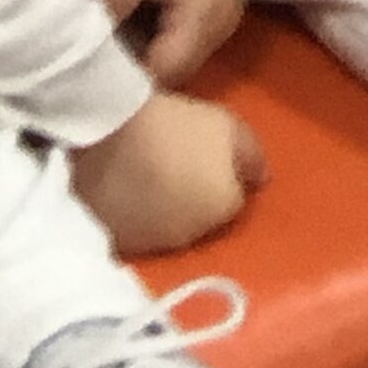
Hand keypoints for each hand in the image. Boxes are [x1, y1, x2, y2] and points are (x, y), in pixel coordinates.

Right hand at [74, 92, 266, 255]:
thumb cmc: (171, 124)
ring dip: (163, 210)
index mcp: (225, 205)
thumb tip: (262, 180)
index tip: (201, 153)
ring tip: (144, 174)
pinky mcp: (121, 243)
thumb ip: (251, 154)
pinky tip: (121, 189)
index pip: (233, 197)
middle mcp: (195, 234)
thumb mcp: (226, 124)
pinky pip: (134, 231)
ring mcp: (155, 243)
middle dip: (193, 196)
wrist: (105, 136)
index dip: (220, 174)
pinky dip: (132, 216)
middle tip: (172, 161)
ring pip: (168, 226)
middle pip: (201, 216)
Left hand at [97, 0, 244, 86]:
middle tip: (101, 49)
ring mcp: (222, 27)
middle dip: (137, 65)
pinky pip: (185, 44)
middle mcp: (219, 32)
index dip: (130, 75)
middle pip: (174, 72)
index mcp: (203, 20)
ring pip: (179, 60)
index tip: (97, 65)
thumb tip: (80, 35)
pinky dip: (159, 39)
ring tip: (116, 33)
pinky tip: (138, 20)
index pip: (164, 72)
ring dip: (147, 52)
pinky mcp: (218, 17)